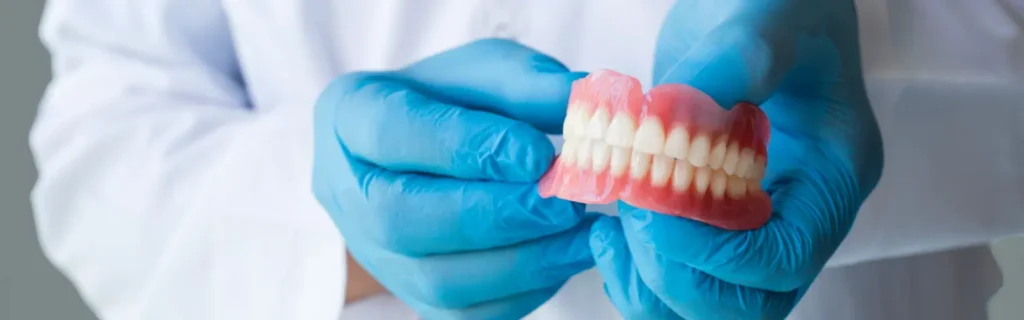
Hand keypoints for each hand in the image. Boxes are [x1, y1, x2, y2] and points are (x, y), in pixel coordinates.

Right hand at [312, 39, 595, 318]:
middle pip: (401, 219)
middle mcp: (347, 192)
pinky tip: (564, 257)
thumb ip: (528, 85)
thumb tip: (582, 104)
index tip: (536, 153)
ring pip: (436, 280)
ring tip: (582, 234)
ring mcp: (375, 254)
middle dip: (494, 216)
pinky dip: (524, 290)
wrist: (434, 149)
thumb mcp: (488, 72)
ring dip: (522, 261)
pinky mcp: (413, 296)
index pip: (393, 133)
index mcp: (350, 115)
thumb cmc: (454, 101)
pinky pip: (465, 314)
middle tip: (564, 204)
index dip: (464, 146)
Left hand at [589, 1, 884, 318]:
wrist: (761, 8)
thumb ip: (735, 61)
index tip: (655, 208)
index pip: (784, 258)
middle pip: (747, 302)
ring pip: (709, 304)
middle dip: (677, 272)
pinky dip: (636, 273)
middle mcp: (798, 214)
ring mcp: (754, 224)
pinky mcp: (712, 223)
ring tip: (616, 224)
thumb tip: (674, 115)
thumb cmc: (781, 6)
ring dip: (650, 281)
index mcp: (832, 176)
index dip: (714, 252)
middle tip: (630, 212)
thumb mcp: (768, 19)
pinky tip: (609, 230)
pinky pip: (679, 282)